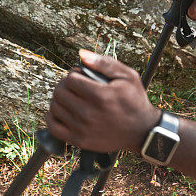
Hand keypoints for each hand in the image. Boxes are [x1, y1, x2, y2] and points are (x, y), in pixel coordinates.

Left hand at [46, 50, 160, 152]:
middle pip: (59, 91)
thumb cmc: (135, 101)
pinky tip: (63, 111)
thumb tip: (81, 54)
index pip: (70, 78)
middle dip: (65, 84)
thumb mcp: (127, 76)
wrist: (142, 131)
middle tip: (75, 86)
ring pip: (55, 107)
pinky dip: (53, 116)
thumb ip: (104, 63)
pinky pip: (53, 126)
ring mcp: (82, 128)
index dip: (74, 73)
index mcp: (100, 95)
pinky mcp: (79, 140)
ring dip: (60, 99)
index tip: (81, 76)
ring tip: (71, 98)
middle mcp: (89, 113)